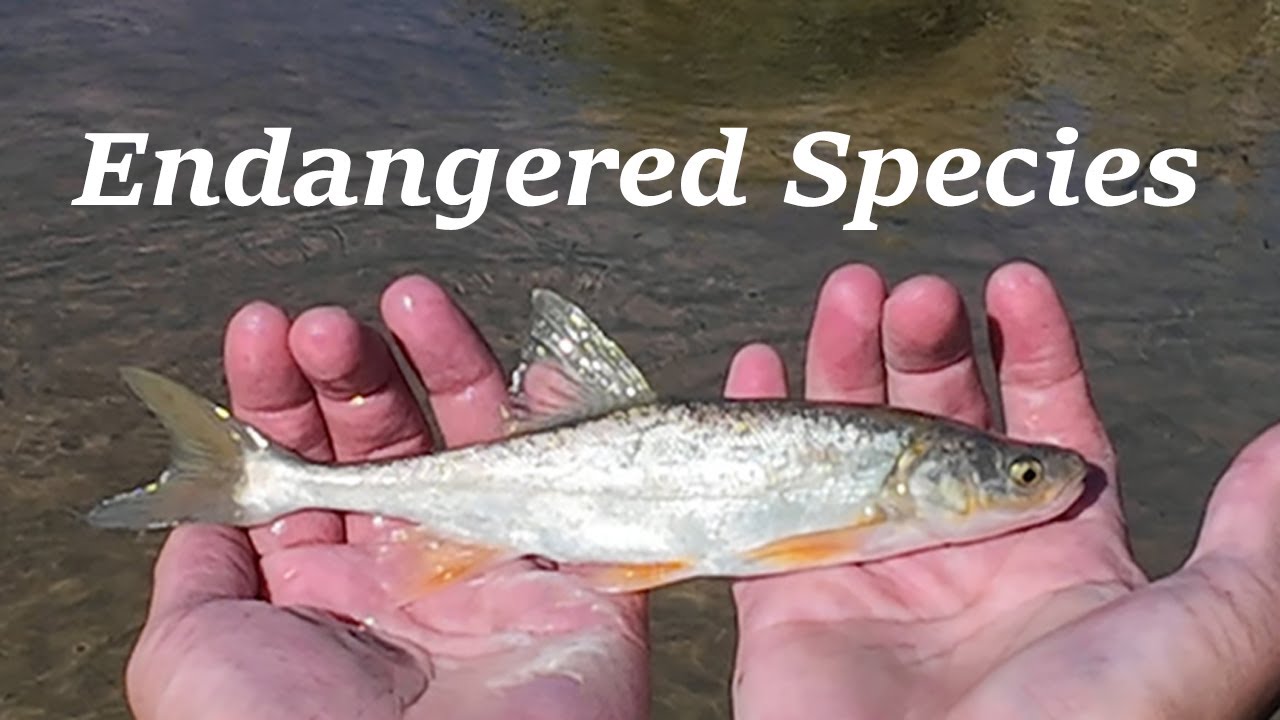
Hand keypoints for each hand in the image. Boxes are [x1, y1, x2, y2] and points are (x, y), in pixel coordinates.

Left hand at [122, 277, 646, 719]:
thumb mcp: (192, 657)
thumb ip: (199, 572)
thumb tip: (207, 506)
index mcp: (326, 589)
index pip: (309, 463)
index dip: (285, 391)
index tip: (267, 330)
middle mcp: (412, 569)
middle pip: (393, 437)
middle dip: (356, 368)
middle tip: (330, 324)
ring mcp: (496, 569)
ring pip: (484, 439)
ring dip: (448, 361)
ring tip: (409, 302)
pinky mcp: (582, 584)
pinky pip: (588, 480)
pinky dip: (571, 413)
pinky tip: (534, 357)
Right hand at [725, 261, 1279, 718]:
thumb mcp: (1203, 633)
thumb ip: (1247, 539)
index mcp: (1054, 551)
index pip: (1044, 418)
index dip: (1032, 346)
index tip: (1013, 283)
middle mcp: (962, 548)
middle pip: (937, 412)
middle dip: (926, 341)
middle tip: (913, 292)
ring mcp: (873, 568)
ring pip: (851, 436)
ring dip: (843, 359)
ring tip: (844, 293)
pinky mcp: (791, 597)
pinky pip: (766, 494)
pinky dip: (757, 423)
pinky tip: (758, 367)